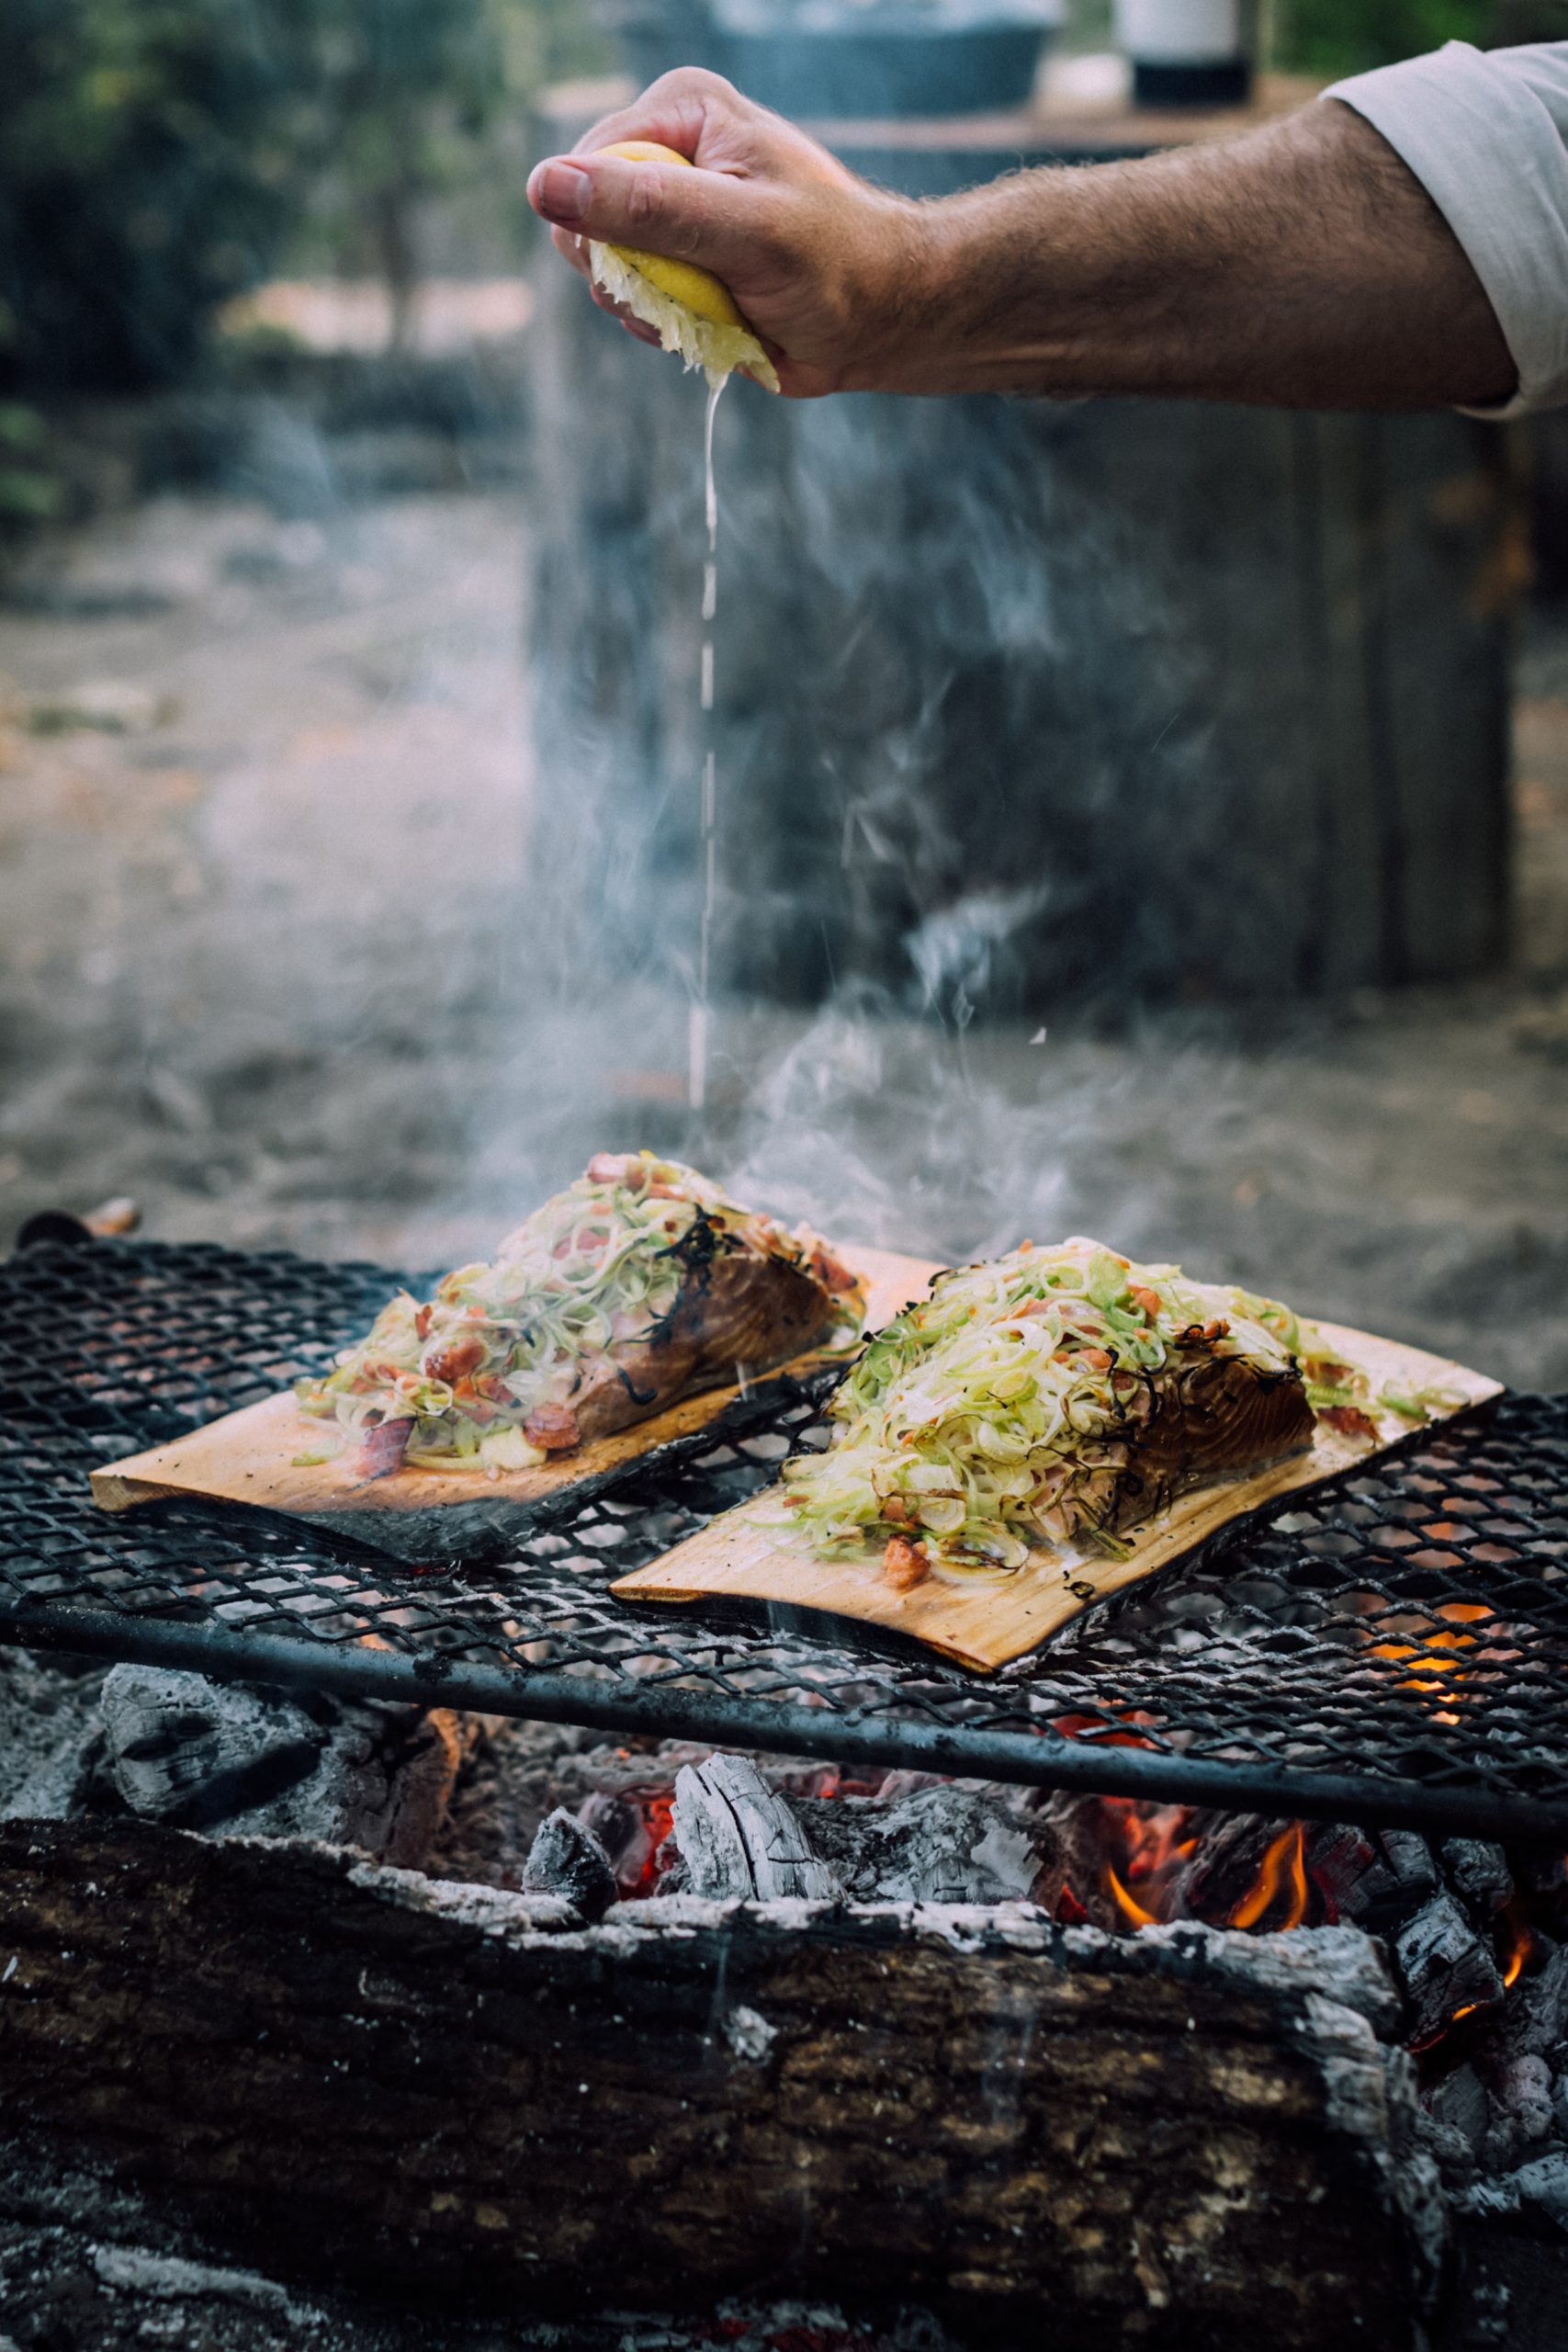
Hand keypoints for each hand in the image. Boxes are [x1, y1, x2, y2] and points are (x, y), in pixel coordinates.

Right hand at [525, 70, 935, 396]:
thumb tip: (544, 185)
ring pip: (603, 272)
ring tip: (717, 306)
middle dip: (631, 276)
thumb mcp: (743, 231)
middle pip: (583, 224)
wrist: (883, 319)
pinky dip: (664, 325)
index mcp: (681, 111)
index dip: (609, 234)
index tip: (676, 263)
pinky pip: (630, 301)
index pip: (582, 171)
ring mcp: (668, 210)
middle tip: (700, 290)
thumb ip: (648, 208)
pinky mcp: (675, 259)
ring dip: (650, 308)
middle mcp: (667, 152)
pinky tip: (714, 321)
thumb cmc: (833, 266)